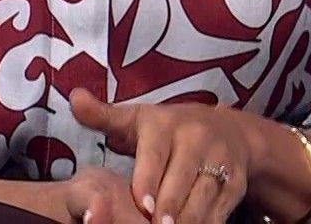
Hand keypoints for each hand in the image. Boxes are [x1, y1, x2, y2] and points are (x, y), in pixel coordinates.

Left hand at [69, 88, 256, 223]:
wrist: (231, 131)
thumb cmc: (171, 129)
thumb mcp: (138, 118)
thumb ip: (104, 116)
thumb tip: (75, 100)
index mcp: (166, 125)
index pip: (155, 155)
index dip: (148, 181)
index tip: (141, 205)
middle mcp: (196, 140)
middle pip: (180, 180)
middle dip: (166, 209)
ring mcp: (219, 162)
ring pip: (202, 197)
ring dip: (188, 219)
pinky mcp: (236, 183)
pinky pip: (221, 209)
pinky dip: (207, 223)